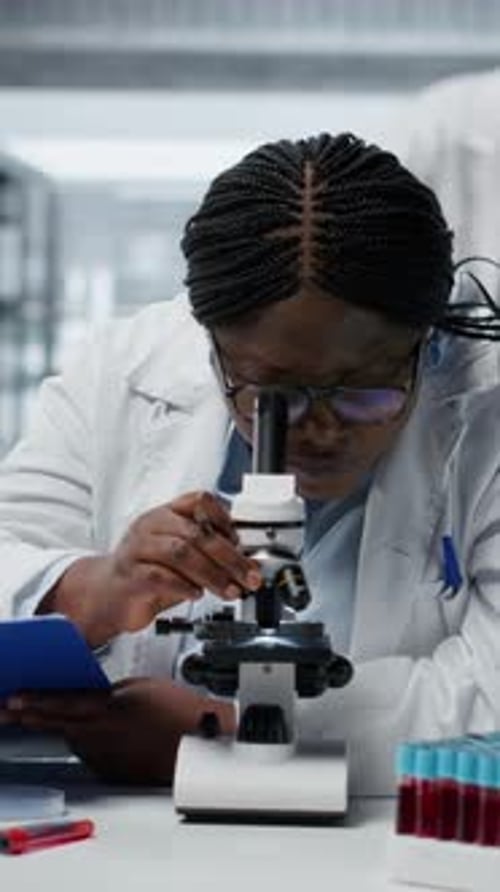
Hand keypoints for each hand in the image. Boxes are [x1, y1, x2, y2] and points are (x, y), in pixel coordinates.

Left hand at [0, 678, 234, 784]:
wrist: (199, 744)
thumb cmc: (179, 712)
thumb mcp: (141, 687)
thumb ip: (111, 693)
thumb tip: (95, 697)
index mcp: (107, 708)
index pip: (61, 701)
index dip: (35, 700)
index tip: (15, 698)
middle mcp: (101, 734)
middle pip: (57, 723)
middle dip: (32, 715)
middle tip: (13, 710)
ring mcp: (105, 755)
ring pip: (74, 738)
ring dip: (65, 728)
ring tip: (65, 719)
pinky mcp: (112, 771)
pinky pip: (92, 754)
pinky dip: (90, 744)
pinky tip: (102, 738)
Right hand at [39, 490, 261, 645]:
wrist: (109, 594)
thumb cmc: (149, 573)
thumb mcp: (183, 558)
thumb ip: (208, 555)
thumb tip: (246, 563)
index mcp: (167, 514)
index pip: (199, 500)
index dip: (224, 518)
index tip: (240, 540)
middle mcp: (151, 524)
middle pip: (196, 532)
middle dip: (229, 557)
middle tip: (247, 576)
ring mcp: (137, 547)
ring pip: (180, 552)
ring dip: (211, 574)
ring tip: (228, 590)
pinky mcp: (129, 573)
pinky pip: (160, 576)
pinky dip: (183, 586)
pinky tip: (196, 594)